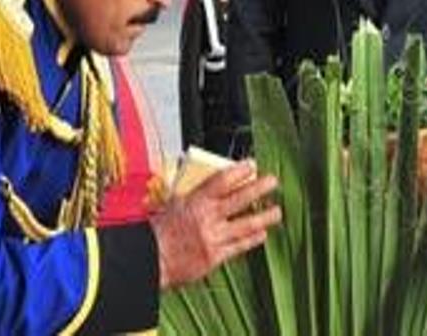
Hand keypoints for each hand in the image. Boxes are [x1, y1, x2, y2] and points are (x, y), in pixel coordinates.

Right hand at [151, 159, 281, 287]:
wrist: (149, 260)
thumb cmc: (156, 233)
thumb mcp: (170, 205)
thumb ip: (190, 195)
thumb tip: (204, 184)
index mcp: (193, 201)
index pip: (221, 181)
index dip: (239, 171)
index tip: (251, 165)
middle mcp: (206, 218)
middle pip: (239, 199)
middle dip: (259, 188)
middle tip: (272, 181)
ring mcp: (213, 237)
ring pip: (245, 225)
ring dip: (264, 217)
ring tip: (276, 211)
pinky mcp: (215, 256)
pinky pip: (239, 246)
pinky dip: (252, 239)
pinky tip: (261, 234)